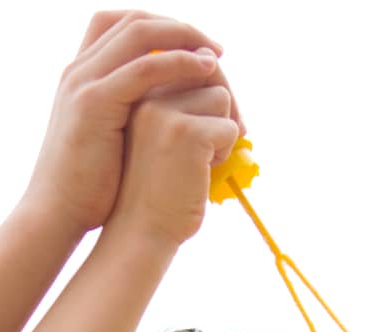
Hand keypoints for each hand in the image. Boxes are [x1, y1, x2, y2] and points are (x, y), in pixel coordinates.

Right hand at [23, 11, 241, 234]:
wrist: (56, 214)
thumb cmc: (88, 187)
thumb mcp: (106, 138)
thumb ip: (127, 116)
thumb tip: (167, 113)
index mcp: (80, 75)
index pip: (123, 24)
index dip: (164, 26)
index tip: (196, 46)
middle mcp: (79, 71)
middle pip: (136, 21)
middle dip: (180, 28)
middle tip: (215, 48)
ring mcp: (84, 84)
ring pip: (141, 35)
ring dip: (185, 39)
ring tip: (216, 59)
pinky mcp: (95, 104)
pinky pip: (145, 68)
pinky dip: (179, 63)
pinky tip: (204, 74)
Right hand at [105, 73, 238, 247]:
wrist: (137, 231)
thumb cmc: (155, 190)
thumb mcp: (161, 138)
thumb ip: (182, 106)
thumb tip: (219, 74)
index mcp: (138, 94)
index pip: (189, 64)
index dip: (210, 90)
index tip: (211, 124)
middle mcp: (146, 96)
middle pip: (209, 72)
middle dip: (224, 105)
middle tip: (221, 141)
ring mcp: (164, 112)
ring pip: (221, 98)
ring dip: (222, 131)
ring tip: (200, 161)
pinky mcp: (186, 132)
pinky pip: (230, 128)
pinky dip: (226, 153)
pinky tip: (201, 173)